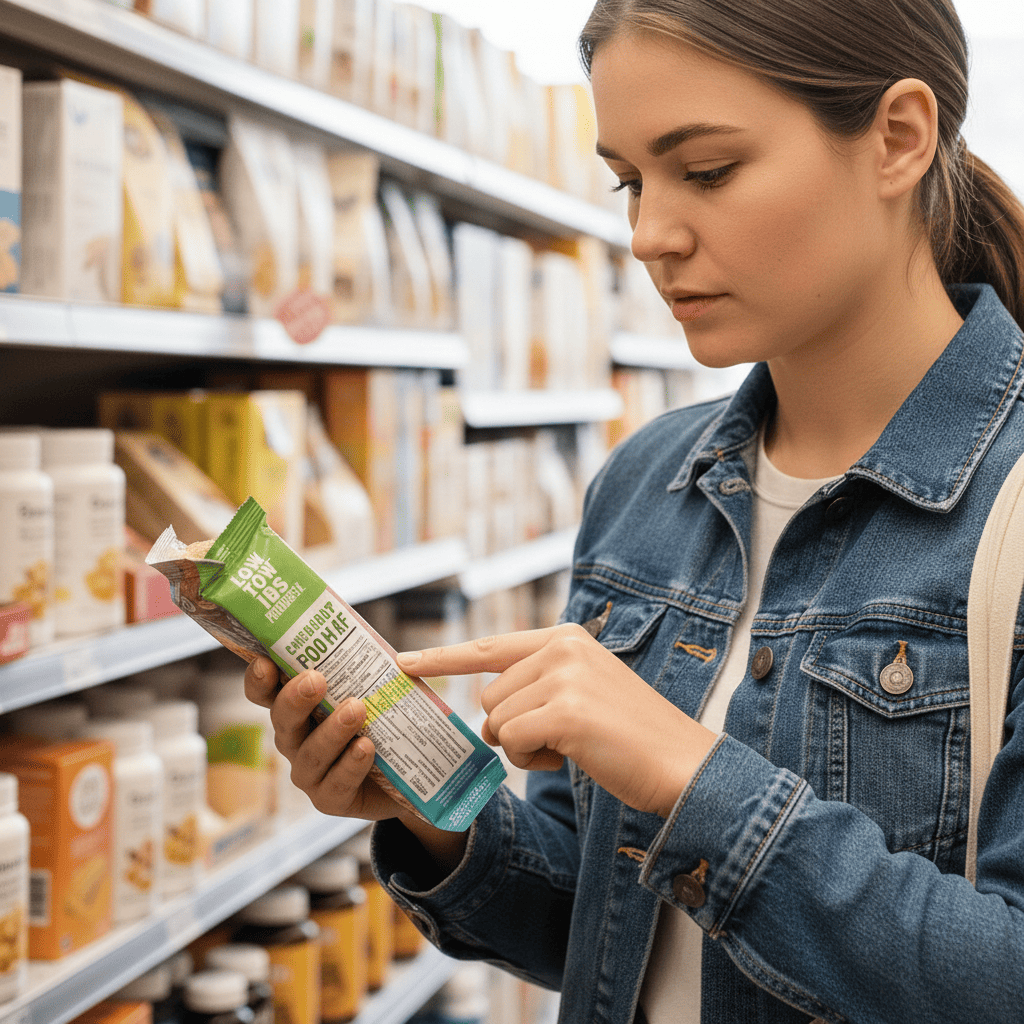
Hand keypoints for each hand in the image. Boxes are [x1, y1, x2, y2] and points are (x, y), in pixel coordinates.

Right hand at [243, 656, 397, 820]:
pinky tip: (365, 747)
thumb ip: (387, 671)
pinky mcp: (331, 799)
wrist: (413, 774)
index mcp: (302, 708)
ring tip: (356, 710)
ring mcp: (311, 772)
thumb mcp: (387, 690)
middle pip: (282, 720)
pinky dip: (350, 765)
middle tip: (315, 680)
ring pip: (309, 754)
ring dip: (331, 731)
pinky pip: (334, 785)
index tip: (266, 663)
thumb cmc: (390, 722)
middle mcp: (298, 739)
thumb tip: (403, 658)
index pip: (268, 692)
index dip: (259, 679)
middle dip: (294, 699)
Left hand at [396, 623, 716, 817]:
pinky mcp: (567, 711)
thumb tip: (485, 708)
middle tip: (553, 740)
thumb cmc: (629, 737)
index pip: (490, 646)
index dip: (442, 657)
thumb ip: (539, 683)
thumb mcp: (583, 690)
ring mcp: (565, 676)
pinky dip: (532, 762)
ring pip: (496, 721)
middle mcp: (563, 647)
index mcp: (565, 637)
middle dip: (509, 728)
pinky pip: (513, 742)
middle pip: (489, 695)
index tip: (401, 662)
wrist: (681, 765)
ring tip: (568, 748)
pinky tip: (569, 758)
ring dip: (522, 748)